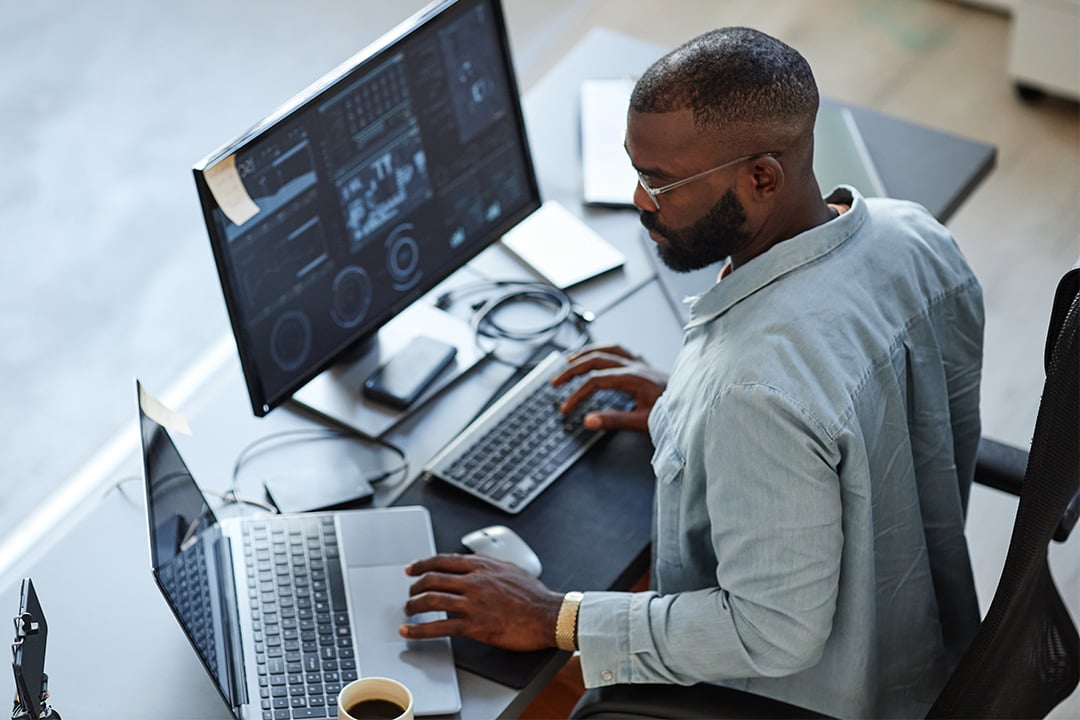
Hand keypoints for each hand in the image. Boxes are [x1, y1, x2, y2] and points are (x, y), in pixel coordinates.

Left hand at [400, 554, 562, 651]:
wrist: (548, 615)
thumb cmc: (534, 595)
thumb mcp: (510, 569)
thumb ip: (489, 566)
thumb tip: (476, 564)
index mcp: (482, 566)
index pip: (443, 561)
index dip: (423, 564)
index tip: (412, 569)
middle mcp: (474, 582)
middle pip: (432, 579)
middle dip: (415, 586)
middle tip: (410, 592)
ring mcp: (473, 603)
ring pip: (432, 601)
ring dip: (414, 606)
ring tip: (408, 611)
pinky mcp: (474, 626)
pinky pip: (440, 627)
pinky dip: (420, 630)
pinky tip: (410, 632)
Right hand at [551, 345, 666, 432]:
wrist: (698, 404)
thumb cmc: (673, 414)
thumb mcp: (643, 422)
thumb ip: (614, 420)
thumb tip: (588, 420)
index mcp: (633, 378)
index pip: (595, 381)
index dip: (577, 394)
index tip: (566, 408)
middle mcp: (636, 366)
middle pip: (596, 360)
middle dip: (573, 370)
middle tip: (556, 381)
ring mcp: (642, 363)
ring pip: (608, 349)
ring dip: (587, 353)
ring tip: (570, 360)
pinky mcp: (646, 366)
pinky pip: (621, 351)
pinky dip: (606, 351)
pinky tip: (600, 355)